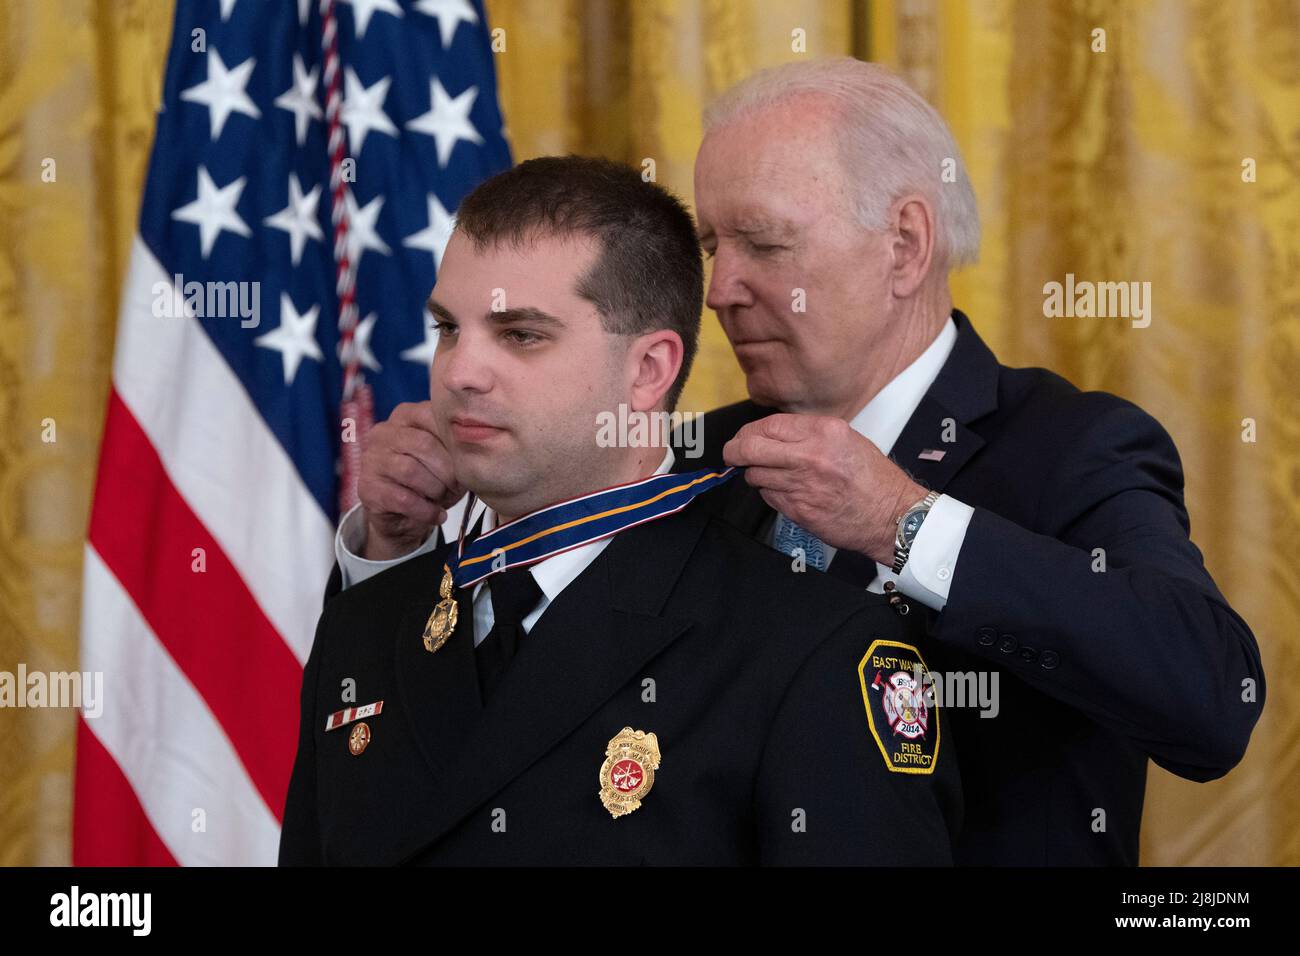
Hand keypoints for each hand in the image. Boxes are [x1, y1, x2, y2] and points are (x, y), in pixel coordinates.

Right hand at [356, 401, 463, 559]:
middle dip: (447, 470)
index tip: (466, 461)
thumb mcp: (447, 458)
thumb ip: (455, 444)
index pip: (431, 416)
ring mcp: (371, 459)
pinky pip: (403, 498)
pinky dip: (427, 510)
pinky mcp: (368, 488)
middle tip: (457, 486)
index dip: (454, 442)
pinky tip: (437, 515)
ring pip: (411, 471)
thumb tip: (475, 447)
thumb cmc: (430, 480)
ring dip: (436, 489)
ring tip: (444, 498)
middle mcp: (382, 433)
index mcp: (404, 416)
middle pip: (423, 444)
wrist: (403, 517)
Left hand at [722, 414, 927, 564]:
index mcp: (823, 432)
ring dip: (756, 475)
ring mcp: (801, 485)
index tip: (744, 438)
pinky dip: (770, 493)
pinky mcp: (798, 510)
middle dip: (734, 451)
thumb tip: (771, 435)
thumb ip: (808, 434)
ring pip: (755, 475)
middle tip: (732, 454)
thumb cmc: (872, 479)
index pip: (768, 425)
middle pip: (750, 448)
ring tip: (773, 476)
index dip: (748, 432)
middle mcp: (809, 456)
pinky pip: (769, 497)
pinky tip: (788, 492)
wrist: (891, 515)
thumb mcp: (846, 439)